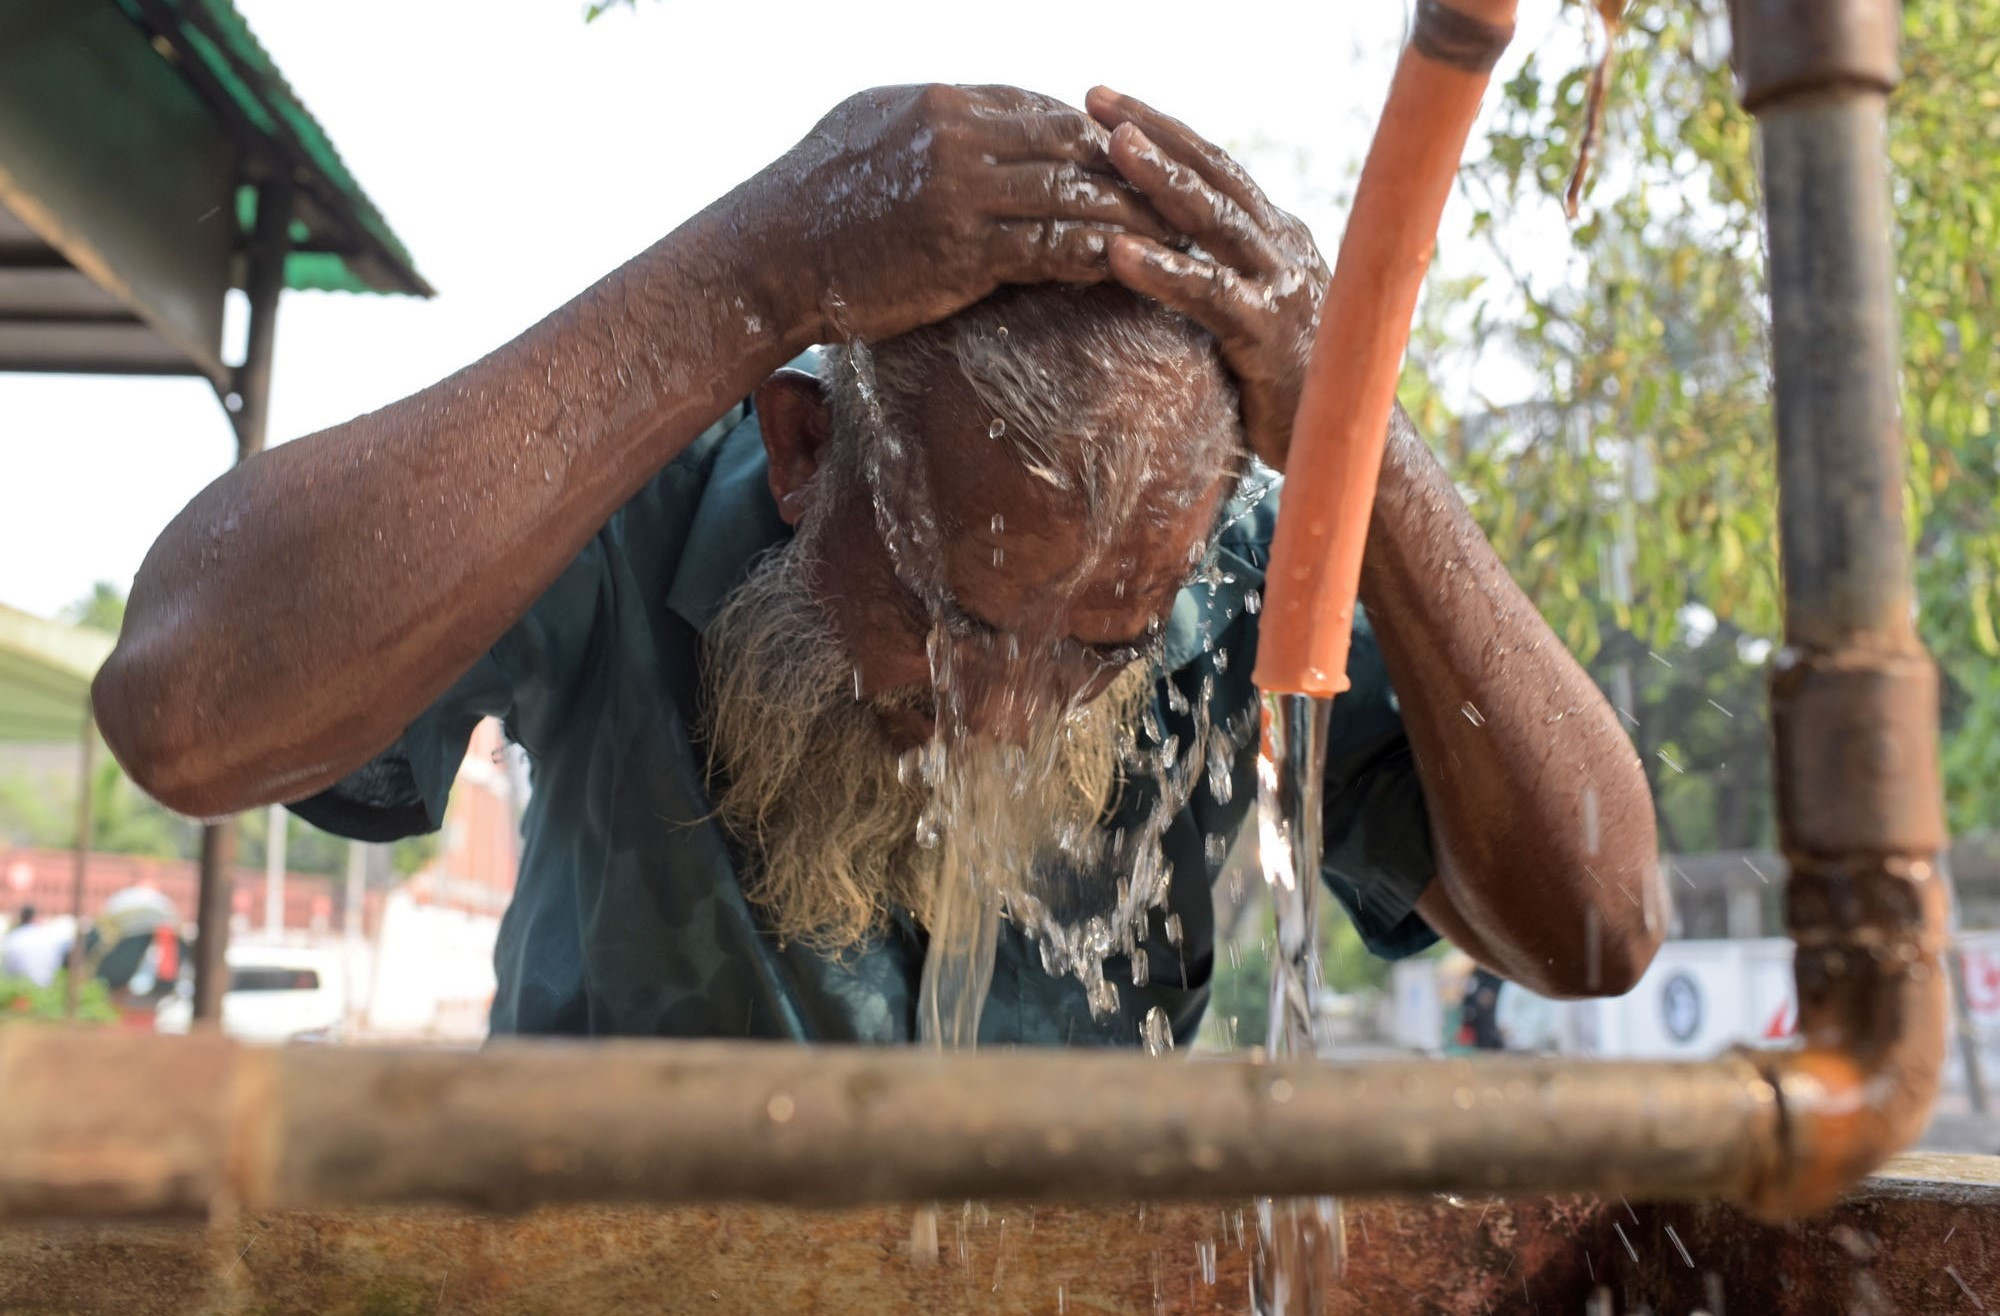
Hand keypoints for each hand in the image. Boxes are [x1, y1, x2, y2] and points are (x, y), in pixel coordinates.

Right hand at [767, 85, 1173, 343]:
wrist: (768, 257)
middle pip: (1069, 140)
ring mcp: (965, 193)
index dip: (1084, 131)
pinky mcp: (966, 252)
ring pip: (1071, 192)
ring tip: (1173, 233)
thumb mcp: (867, 128)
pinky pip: (1053, 248)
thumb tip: (963, 115)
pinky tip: (1130, 269)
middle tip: (1170, 190)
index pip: (1036, 106)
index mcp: (939, 101)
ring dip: (1128, 213)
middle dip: (1123, 165)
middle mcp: (958, 136)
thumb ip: (926, 120)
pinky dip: (1097, 256)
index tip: (1119, 155)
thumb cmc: (808, 200)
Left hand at [1086, 87, 1328, 470]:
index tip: (1108, 104)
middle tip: (1096, 99)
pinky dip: (1164, 270)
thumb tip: (1163, 248)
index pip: (1215, 167)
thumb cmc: (1288, 380)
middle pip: (1214, 174)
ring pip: (1215, 220)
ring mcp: (1280, 286)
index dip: (1165, 130)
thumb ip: (1220, 273)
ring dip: (1161, 180)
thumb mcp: (1253, 310)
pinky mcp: (1269, 334)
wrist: (1348, 440)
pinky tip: (1117, 254)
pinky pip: (1209, 294)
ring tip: (1113, 147)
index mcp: (1276, 235)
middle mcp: (1283, 247)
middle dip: (1155, 131)